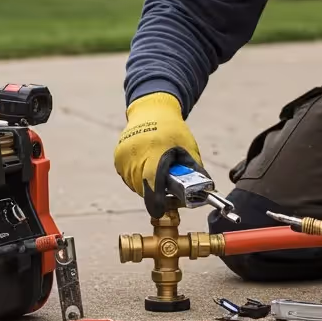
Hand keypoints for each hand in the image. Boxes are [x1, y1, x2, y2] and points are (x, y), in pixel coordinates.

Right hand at [114, 92, 203, 216]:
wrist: (150, 111)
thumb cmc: (172, 129)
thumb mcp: (188, 147)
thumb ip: (194, 170)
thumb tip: (203, 192)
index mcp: (155, 150)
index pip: (152, 182)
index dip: (156, 200)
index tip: (160, 209)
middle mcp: (136, 154)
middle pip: (144, 187)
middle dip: (155, 193)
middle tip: (167, 190)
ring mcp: (124, 156)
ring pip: (135, 184)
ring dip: (146, 186)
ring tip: (157, 175)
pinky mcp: (118, 157)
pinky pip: (128, 177)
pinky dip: (138, 178)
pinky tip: (147, 168)